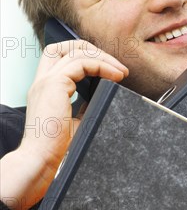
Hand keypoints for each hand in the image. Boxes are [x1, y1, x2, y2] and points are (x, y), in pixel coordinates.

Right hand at [0, 40, 127, 209]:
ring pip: (76, 51)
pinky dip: (103, 66)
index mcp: (45, 89)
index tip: (111, 71)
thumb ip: (86, 105)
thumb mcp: (76, 121)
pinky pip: (82, 63)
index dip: (87, 57)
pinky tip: (116, 76)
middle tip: (116, 66)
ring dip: (104, 58)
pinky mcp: (54, 84)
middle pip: (65, 46)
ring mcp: (47, 81)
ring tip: (121, 72)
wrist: (41, 163)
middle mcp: (43, 81)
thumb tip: (106, 93)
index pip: (61, 57)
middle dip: (93, 50)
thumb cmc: (57, 150)